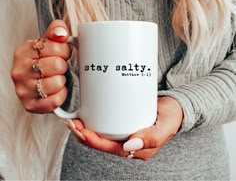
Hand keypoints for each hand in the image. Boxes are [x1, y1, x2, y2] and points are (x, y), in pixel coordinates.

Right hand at [11, 20, 70, 112]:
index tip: (61, 53)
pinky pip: (54, 101)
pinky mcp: (30, 105)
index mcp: (23, 52)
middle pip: (57, 65)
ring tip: (56, 78)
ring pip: (57, 83)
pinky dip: (60, 95)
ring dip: (62, 81)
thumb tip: (61, 32)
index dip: (64, 50)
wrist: (37, 81)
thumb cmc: (44, 60)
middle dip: (63, 66)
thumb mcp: (48, 42)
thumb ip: (56, 31)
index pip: (55, 46)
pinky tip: (56, 90)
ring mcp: (23, 90)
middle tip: (59, 67)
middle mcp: (19, 71)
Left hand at [65, 96, 182, 159]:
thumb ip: (150, 138)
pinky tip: (86, 116)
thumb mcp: (164, 127)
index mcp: (137, 150)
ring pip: (101, 137)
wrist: (175, 108)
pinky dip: (94, 123)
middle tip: (72, 123)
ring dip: (85, 130)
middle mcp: (128, 145)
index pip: (111, 149)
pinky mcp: (124, 124)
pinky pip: (106, 128)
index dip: (94, 142)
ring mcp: (125, 135)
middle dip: (84, 136)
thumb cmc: (171, 117)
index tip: (82, 130)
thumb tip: (128, 147)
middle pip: (102, 144)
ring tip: (73, 121)